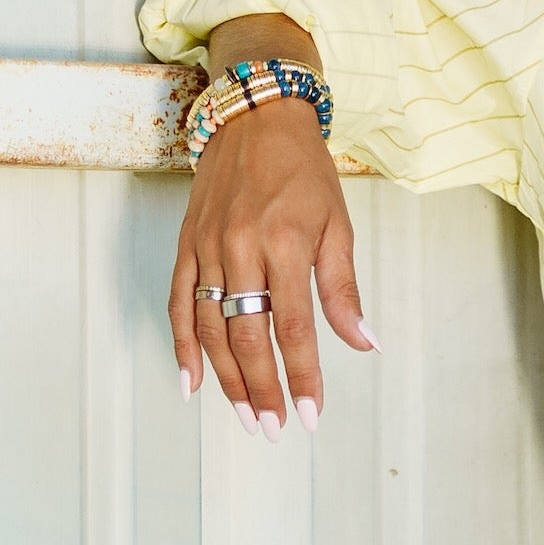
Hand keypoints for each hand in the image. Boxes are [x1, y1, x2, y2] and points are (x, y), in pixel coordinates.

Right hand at [170, 103, 368, 430]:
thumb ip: (343, 288)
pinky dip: (182, 347)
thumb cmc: (304, 170)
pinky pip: (179, 304)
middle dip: (262, 389)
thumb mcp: (336, 224)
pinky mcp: (186, 245)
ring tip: (245, 416)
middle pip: (247, 336)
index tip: (311, 415)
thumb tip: (364, 343)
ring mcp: (207, 248)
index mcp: (284, 243)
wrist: (255, 116)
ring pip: (209, 329)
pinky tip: (192, 384)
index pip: (293, 327)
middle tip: (275, 429)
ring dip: (226, 379)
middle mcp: (240, 248)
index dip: (302, 376)